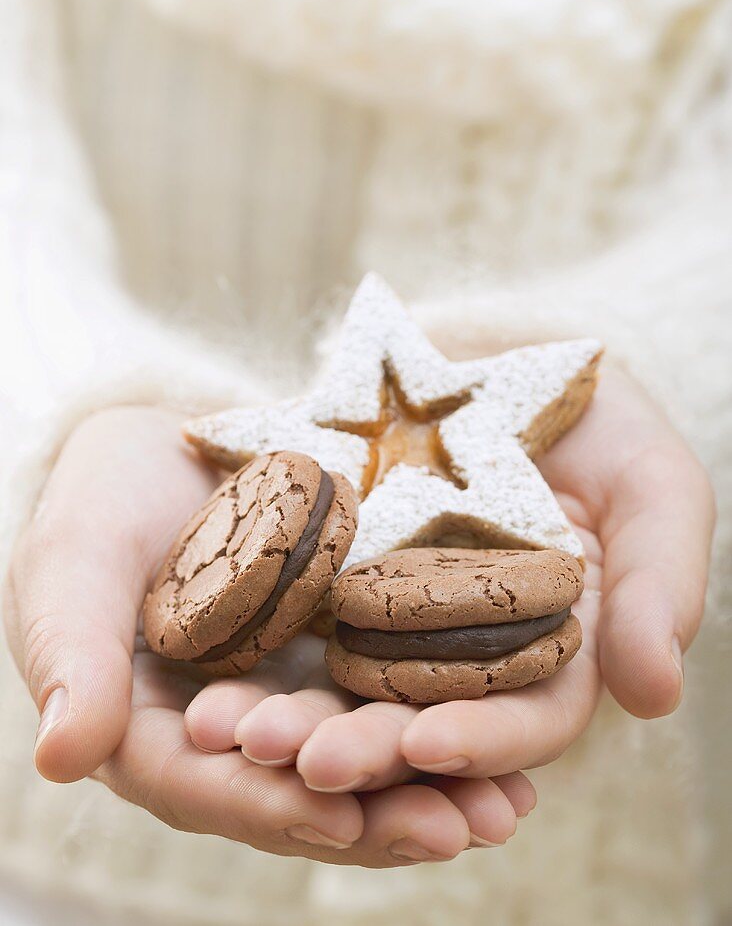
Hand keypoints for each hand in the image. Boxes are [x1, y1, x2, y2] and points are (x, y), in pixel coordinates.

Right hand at [2, 406, 533, 864]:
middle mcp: (232, 732)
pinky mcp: (344, 651)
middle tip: (455, 830)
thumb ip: (71, 650)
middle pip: (299, 791)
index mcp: (152, 730)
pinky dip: (449, 722)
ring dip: (431, 788)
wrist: (174, 443)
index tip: (335, 816)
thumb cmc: (105, 499)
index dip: (266, 803)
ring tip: (503, 811)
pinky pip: (395, 695)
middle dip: (376, 814)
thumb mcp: (75, 560)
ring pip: (360, 757)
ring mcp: (293, 694)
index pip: (204, 785)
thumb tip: (63, 757)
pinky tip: (515, 748)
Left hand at [187, 365, 713, 786]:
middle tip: (308, 764)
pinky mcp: (323, 566)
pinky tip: (206, 668)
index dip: (487, 738)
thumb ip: (661, 577)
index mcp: (549, 644)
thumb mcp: (650, 479)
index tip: (430, 746)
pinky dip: (251, 646)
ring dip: (294, 717)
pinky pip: (284, 613)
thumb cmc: (588, 408)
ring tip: (235, 732)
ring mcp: (386, 607)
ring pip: (341, 681)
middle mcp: (464, 642)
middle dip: (370, 747)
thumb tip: (657, 694)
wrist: (484, 338)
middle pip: (420, 715)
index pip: (526, 714)